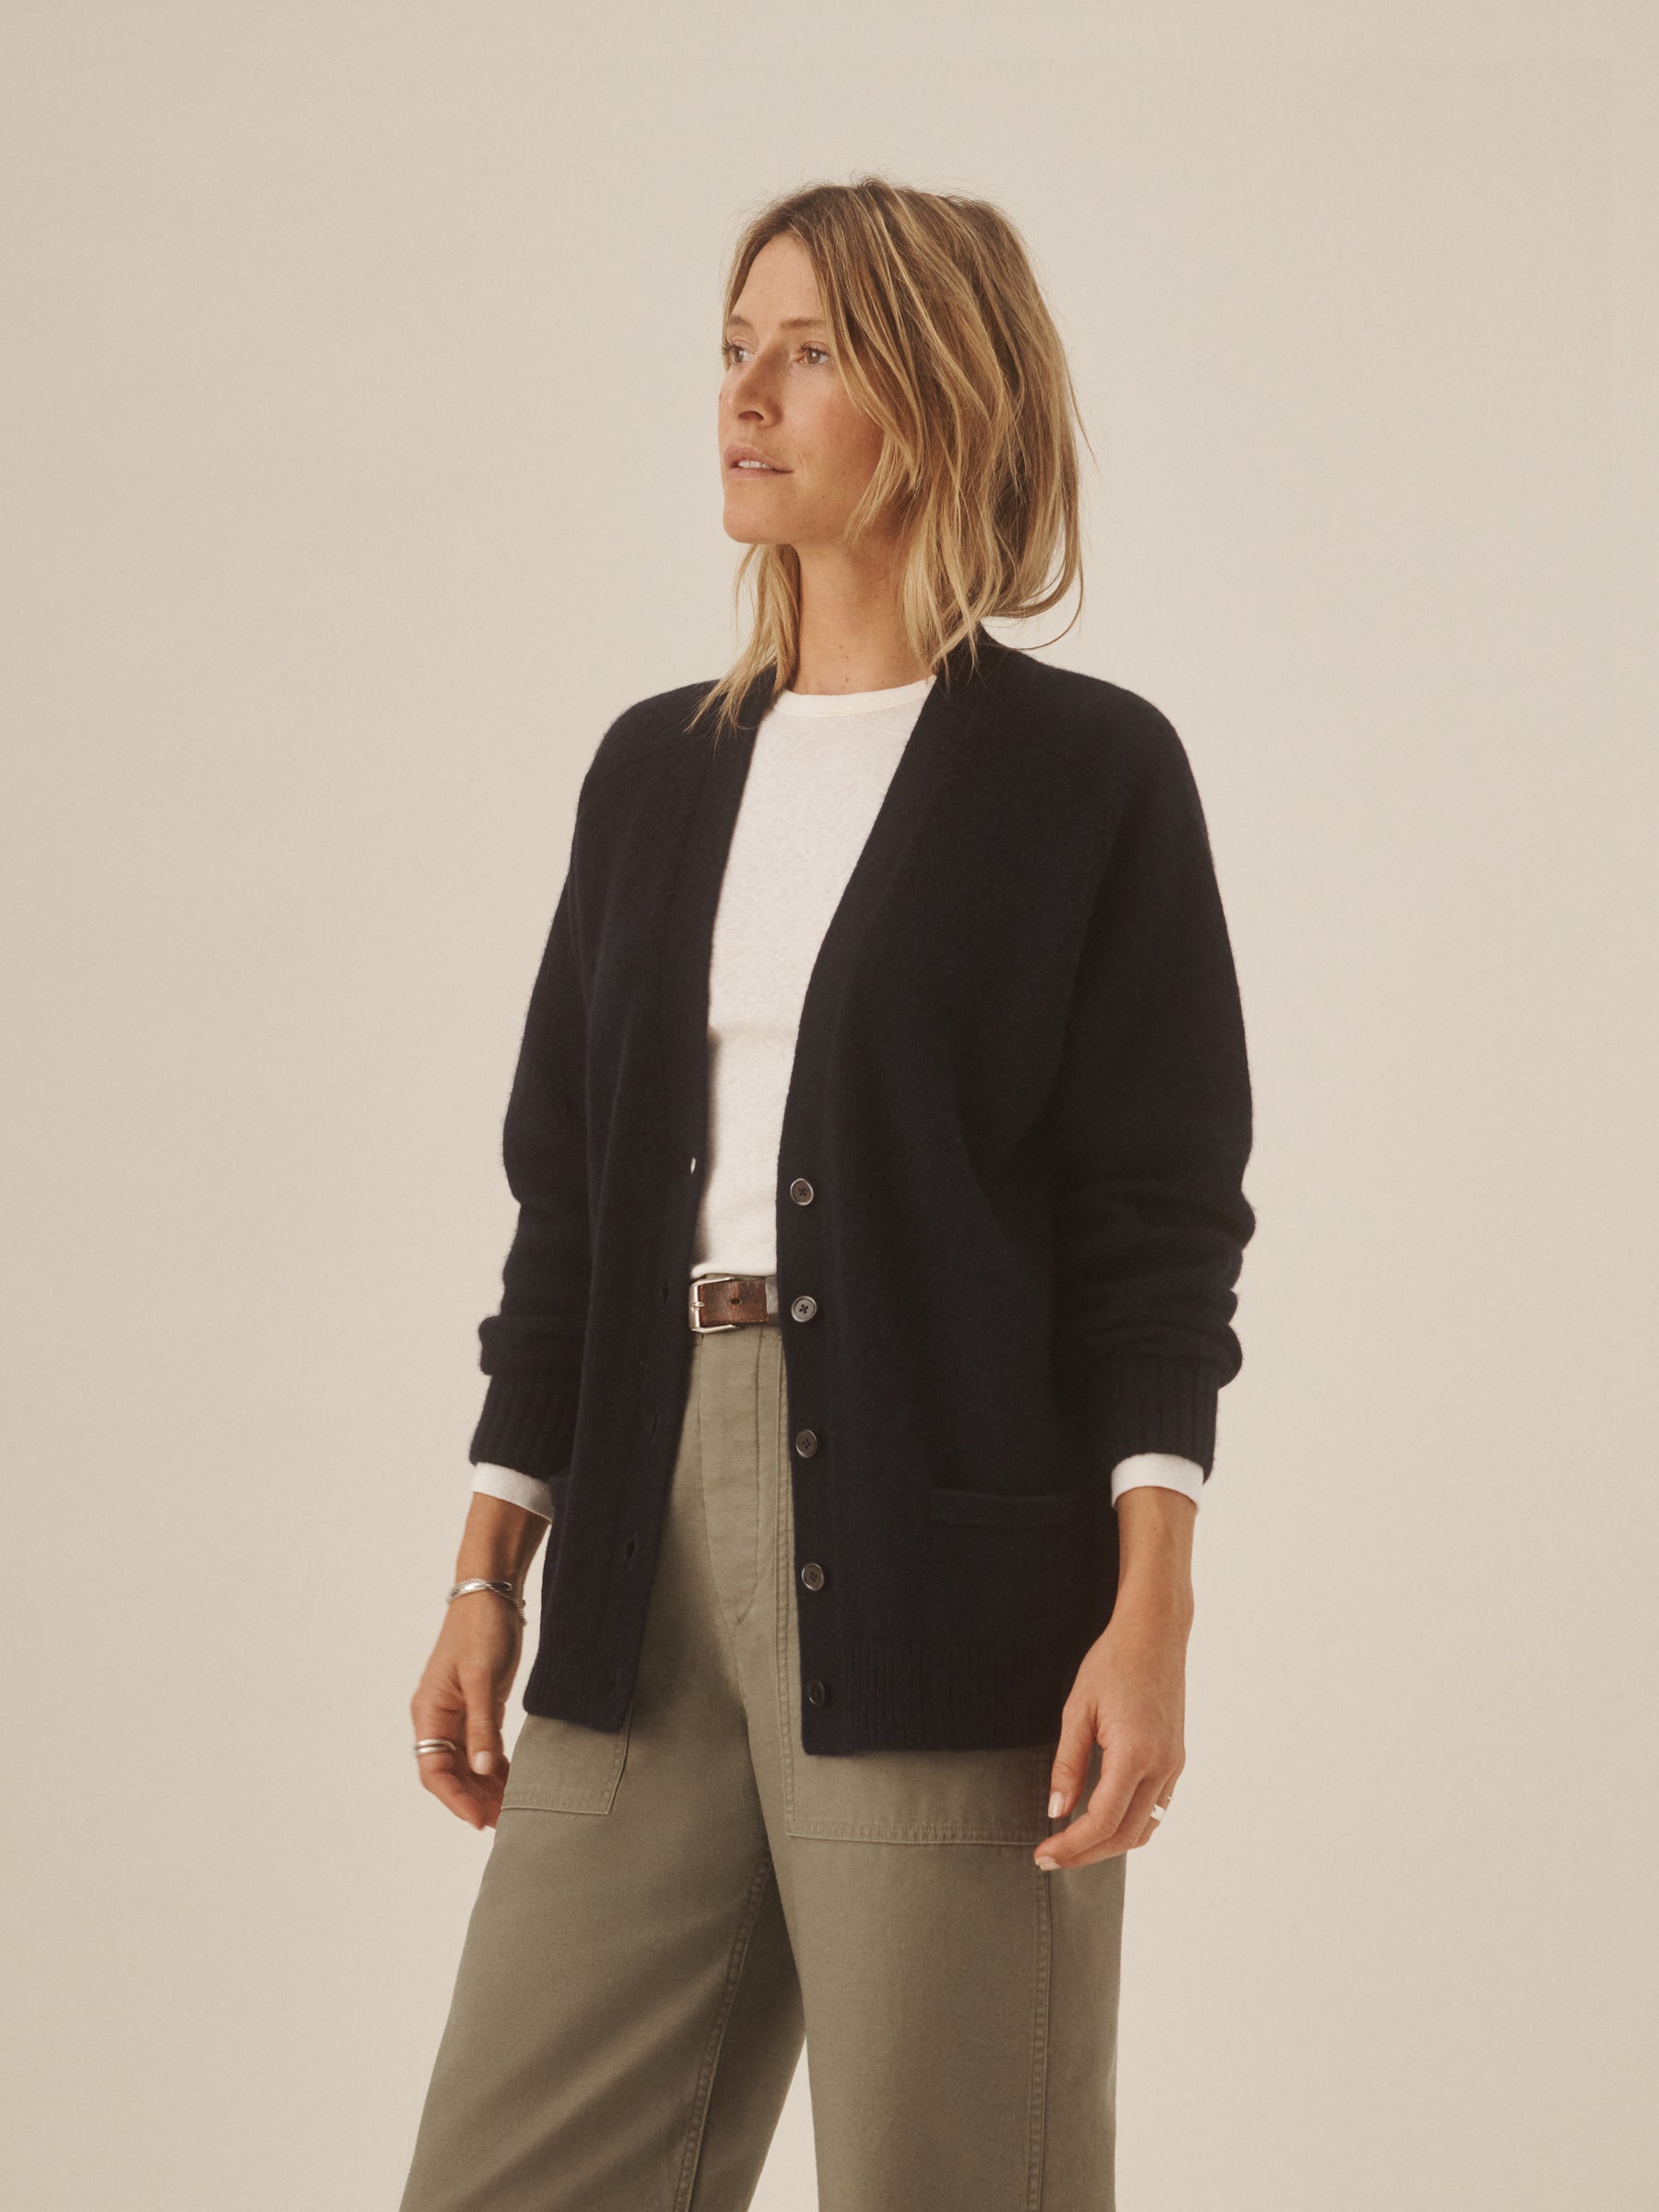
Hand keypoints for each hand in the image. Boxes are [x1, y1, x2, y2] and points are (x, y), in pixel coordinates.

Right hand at [410, 1592, 523, 1829]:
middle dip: (474, 1798)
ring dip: (485, 1786)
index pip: (434, 1769)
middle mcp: (439, 1717)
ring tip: (511, 1809)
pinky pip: (482, 1747)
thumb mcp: (483, 1678)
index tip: (479, 1819)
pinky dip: (495, 1766)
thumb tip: (482, 1771)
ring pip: (468, 1763)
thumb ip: (482, 1726)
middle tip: (504, 1822)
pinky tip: (512, 1781)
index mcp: (429, 1712)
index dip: (455, 1798)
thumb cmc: (480, 1629)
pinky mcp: (478, 1705)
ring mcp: (459, 1713)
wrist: (491, 1595)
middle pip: (451, 1772)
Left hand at [1033, 1573, 1190, 1872]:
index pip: (1101, 1821)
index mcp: (1135, 1754)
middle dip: (1086, 1854)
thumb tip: (1056, 1811)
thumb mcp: (1078, 1710)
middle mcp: (1161, 1767)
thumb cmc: (1112, 1663)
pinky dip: (1129, 1825)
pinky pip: (1155, 1809)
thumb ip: (1067, 1765)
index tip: (1043, 1854)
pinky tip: (1102, 1822)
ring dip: (1109, 1845)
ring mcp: (1174, 1765)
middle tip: (1050, 1859)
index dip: (1071, 1845)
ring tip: (1072, 1845)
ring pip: (1145, 1829)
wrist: (1154, 1634)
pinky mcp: (1176, 1760)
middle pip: (1124, 1835)